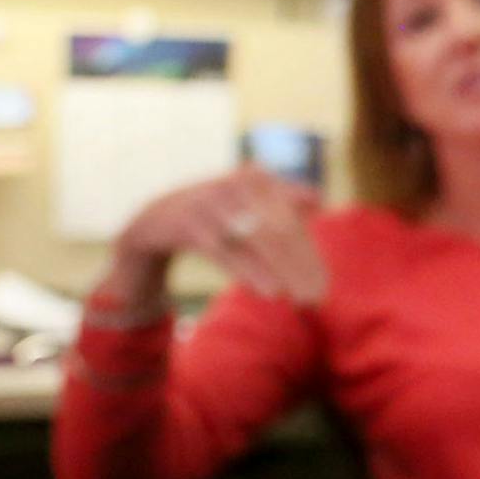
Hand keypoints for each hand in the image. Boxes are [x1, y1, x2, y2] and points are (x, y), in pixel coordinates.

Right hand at [110, 164, 326, 305]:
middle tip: (317, 300)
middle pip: (280, 232)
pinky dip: (249, 272)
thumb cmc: (214, 213)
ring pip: (257, 242)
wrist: (154, 218)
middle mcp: (237, 185)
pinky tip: (269, 292)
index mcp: (257, 177)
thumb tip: (319, 201)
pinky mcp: (189, 225)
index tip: (325, 285)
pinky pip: (226, 252)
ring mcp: (212, 204)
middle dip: (300, 268)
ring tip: (301, 300)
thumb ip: (283, 200)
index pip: (294, 220)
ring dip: (282, 273)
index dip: (310, 253)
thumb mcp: (247, 201)